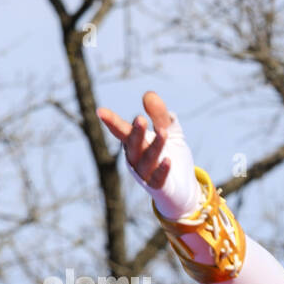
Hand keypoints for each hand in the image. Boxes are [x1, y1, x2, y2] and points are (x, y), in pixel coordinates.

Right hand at [97, 91, 199, 217]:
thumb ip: (160, 115)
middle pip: (133, 145)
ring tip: (164, 132)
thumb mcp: (170, 131)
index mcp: (134, 143)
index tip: (100, 112)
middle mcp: (135, 158)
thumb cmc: (172, 156)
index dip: (112, 122)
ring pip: (146, 160)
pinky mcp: (158, 187)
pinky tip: (168, 161)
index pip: (122, 131)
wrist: (183, 188)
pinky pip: (157, 179)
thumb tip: (149, 95)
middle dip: (136, 133)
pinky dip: (162, 171)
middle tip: (140, 118)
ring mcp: (145, 174)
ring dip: (154, 147)